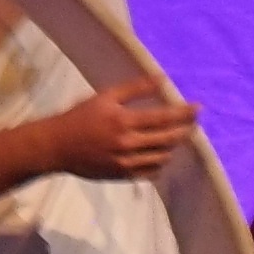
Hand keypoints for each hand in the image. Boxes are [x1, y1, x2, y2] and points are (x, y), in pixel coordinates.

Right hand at [38, 78, 198, 182]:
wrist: (55, 146)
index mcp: (123, 121)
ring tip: (176, 136)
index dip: (184, 113)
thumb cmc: (80, 117)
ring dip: (173, 146)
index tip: (198, 107)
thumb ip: (135, 88)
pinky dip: (160, 162)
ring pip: (163, 156)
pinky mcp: (121, 175)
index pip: (164, 117)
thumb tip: (162, 78)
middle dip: (185, 130)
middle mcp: (127, 143)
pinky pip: (151, 172)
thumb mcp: (105, 97)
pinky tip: (161, 153)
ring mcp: (125, 162)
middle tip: (193, 123)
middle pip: (168, 138)